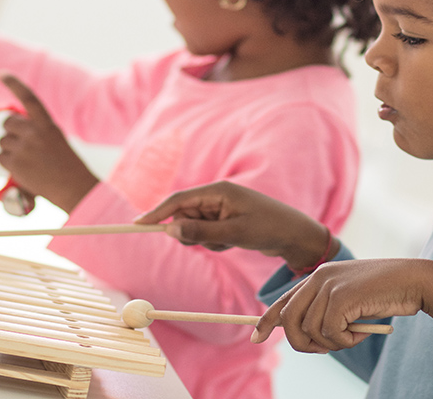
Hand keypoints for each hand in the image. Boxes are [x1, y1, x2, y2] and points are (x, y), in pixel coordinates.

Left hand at [0, 72, 98, 212]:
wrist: (73, 188)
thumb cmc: (66, 165)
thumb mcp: (55, 139)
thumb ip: (36, 128)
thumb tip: (10, 124)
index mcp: (47, 124)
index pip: (29, 98)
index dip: (14, 84)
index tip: (1, 73)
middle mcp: (34, 132)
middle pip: (7, 123)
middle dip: (11, 132)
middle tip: (25, 145)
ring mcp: (23, 147)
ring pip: (3, 142)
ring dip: (11, 151)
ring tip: (30, 162)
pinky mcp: (14, 163)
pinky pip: (0, 157)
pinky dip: (8, 164)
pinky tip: (25, 170)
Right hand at [133, 182, 332, 268]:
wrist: (295, 235)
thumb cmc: (268, 228)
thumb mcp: (234, 232)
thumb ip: (200, 232)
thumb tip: (170, 229)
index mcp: (218, 190)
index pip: (179, 199)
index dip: (156, 212)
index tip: (137, 225)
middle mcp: (216, 196)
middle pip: (183, 215)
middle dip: (190, 232)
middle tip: (212, 241)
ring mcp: (220, 208)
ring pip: (194, 227)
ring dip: (206, 240)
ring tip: (231, 240)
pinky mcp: (225, 219)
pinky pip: (207, 234)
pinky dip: (216, 242)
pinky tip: (236, 241)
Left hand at [252, 258, 432, 352]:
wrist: (416, 280)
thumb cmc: (387, 294)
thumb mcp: (351, 300)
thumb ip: (328, 310)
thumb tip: (308, 337)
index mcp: (319, 275)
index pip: (284, 300)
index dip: (266, 320)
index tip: (256, 338)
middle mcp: (318, 277)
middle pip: (289, 320)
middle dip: (302, 343)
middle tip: (326, 349)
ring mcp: (328, 285)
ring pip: (310, 331)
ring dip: (334, 343)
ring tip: (355, 334)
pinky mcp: (340, 297)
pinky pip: (329, 334)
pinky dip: (346, 341)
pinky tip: (363, 331)